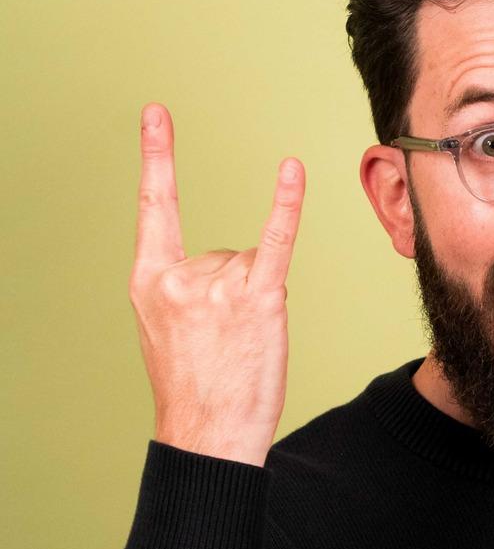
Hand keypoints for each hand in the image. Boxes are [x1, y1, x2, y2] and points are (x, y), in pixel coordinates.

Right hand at [129, 103, 305, 465]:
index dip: (157, 157)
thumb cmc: (194, 385)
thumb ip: (186, 286)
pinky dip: (286, 206)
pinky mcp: (258, 300)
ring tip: (242, 342)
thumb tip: (229, 264)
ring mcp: (218, 287)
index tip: (156, 115)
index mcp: (148, 280)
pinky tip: (291, 171)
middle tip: (224, 339)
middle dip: (234, 291)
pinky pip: (275, 241)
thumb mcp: (166, 329)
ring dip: (257, 298)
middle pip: (225, 251)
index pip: (153, 206)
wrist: (209, 433)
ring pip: (253, 263)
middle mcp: (180, 277)